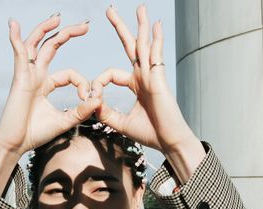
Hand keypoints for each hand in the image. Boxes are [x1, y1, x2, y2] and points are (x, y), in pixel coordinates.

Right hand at [0, 15, 100, 155]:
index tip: (88, 98)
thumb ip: (82, 110)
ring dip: (45, 30)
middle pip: (51, 47)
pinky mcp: (19, 78)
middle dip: (67, 34)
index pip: (69, 73)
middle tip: (85, 25)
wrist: (16, 144)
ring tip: (57, 18)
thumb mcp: (65, 120)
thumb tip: (98, 99)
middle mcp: (36, 76)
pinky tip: (14, 25)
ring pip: (35, 45)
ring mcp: (27, 75)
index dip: (82, 83)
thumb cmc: (36, 133)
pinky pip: (19, 55)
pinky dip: (16, 39)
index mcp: (46, 85)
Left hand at [92, 5, 197, 154]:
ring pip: (144, 45)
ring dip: (141, 25)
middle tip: (110, 9)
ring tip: (140, 7)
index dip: (98, 82)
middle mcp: (144, 76)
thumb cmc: (151, 133)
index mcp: (135, 85)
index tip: (92, 98)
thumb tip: (93, 103)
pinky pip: (156, 55)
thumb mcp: (121, 122)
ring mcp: (152, 75)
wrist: (170, 142)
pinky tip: (156, 24)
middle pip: (130, 46)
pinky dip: (156, 39)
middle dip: (120, 27)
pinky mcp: (159, 79)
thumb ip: (106, 113)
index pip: (110, 74)